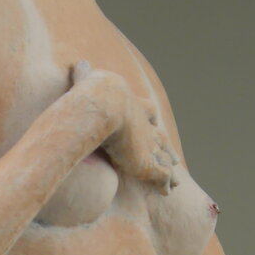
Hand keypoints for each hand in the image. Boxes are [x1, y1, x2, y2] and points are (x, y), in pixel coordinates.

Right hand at [67, 60, 179, 192]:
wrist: (104, 105)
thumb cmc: (94, 93)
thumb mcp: (88, 81)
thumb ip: (84, 76)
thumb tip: (79, 63)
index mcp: (134, 106)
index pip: (148, 112)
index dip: (151, 118)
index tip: (155, 121)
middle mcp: (146, 127)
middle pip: (161, 138)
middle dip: (165, 147)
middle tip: (173, 157)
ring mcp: (150, 145)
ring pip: (165, 158)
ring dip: (169, 168)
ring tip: (176, 180)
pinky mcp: (148, 163)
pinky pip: (161, 176)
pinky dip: (165, 183)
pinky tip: (166, 191)